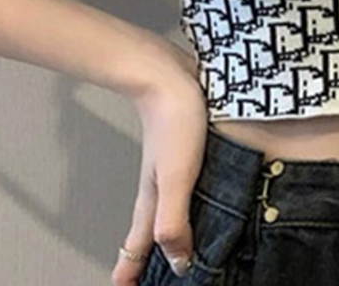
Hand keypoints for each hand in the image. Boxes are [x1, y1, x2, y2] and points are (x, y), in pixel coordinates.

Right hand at [111, 64, 208, 284]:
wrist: (170, 74)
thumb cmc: (173, 122)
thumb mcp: (175, 178)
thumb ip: (173, 220)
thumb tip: (178, 263)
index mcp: (153, 200)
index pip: (137, 248)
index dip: (130, 275)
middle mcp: (160, 187)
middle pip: (151, 231)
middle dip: (148, 259)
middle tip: (154, 279)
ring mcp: (173, 167)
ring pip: (170, 208)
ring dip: (172, 232)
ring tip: (181, 249)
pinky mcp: (189, 149)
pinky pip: (189, 185)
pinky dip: (193, 202)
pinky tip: (207, 199)